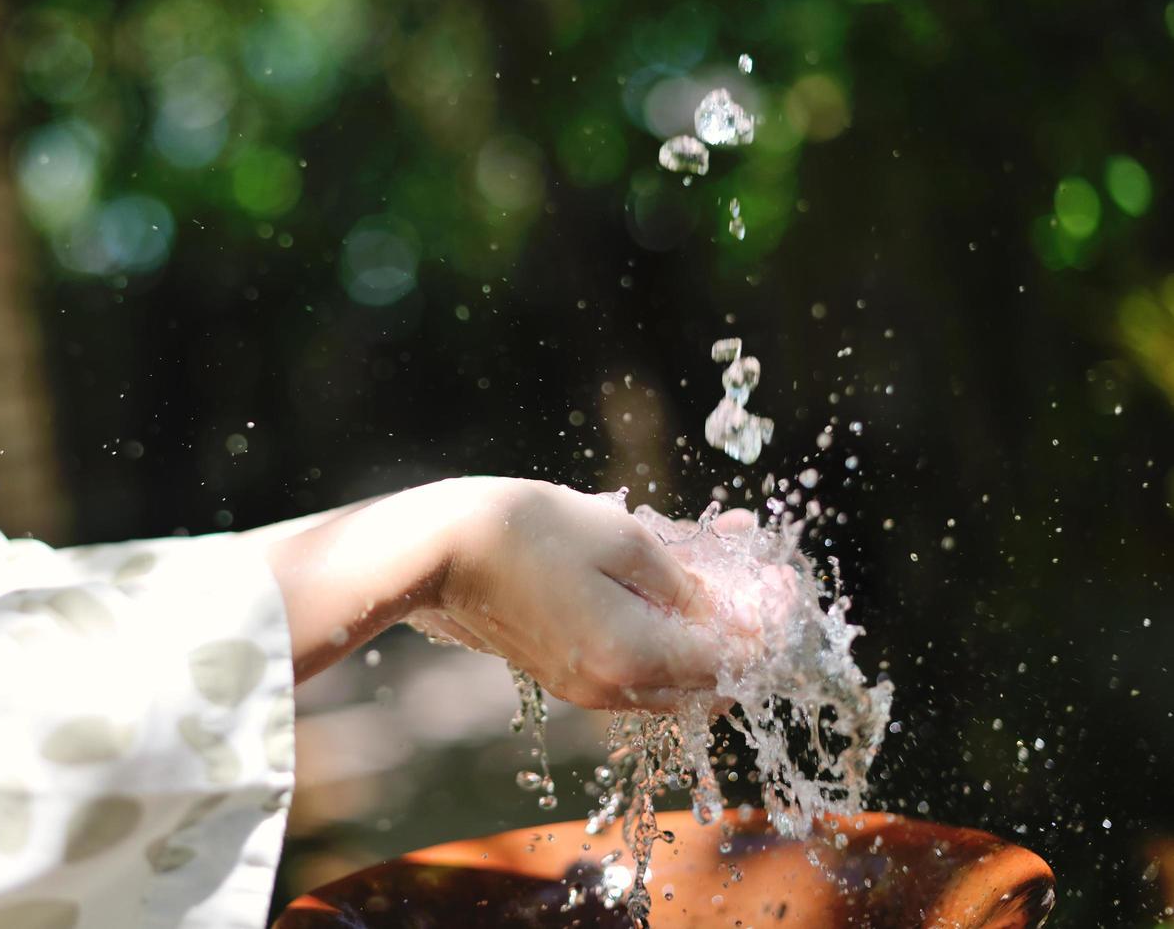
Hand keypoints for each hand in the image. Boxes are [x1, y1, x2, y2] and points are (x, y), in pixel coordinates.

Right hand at [264, 477, 793, 709]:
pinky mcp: (562, 668)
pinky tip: (666, 572)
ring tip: (718, 558)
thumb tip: (732, 610)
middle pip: (710, 679)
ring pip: (673, 673)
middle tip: (760, 570)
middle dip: (745, 626)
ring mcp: (584, 684)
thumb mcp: (622, 538)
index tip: (782, 572)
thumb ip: (687, 580)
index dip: (770, 619)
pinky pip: (635, 660)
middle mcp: (612, 688)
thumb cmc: (527, 530)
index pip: (735, 659)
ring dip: (705, 624)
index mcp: (634, 658)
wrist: (436, 549)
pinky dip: (664, 625)